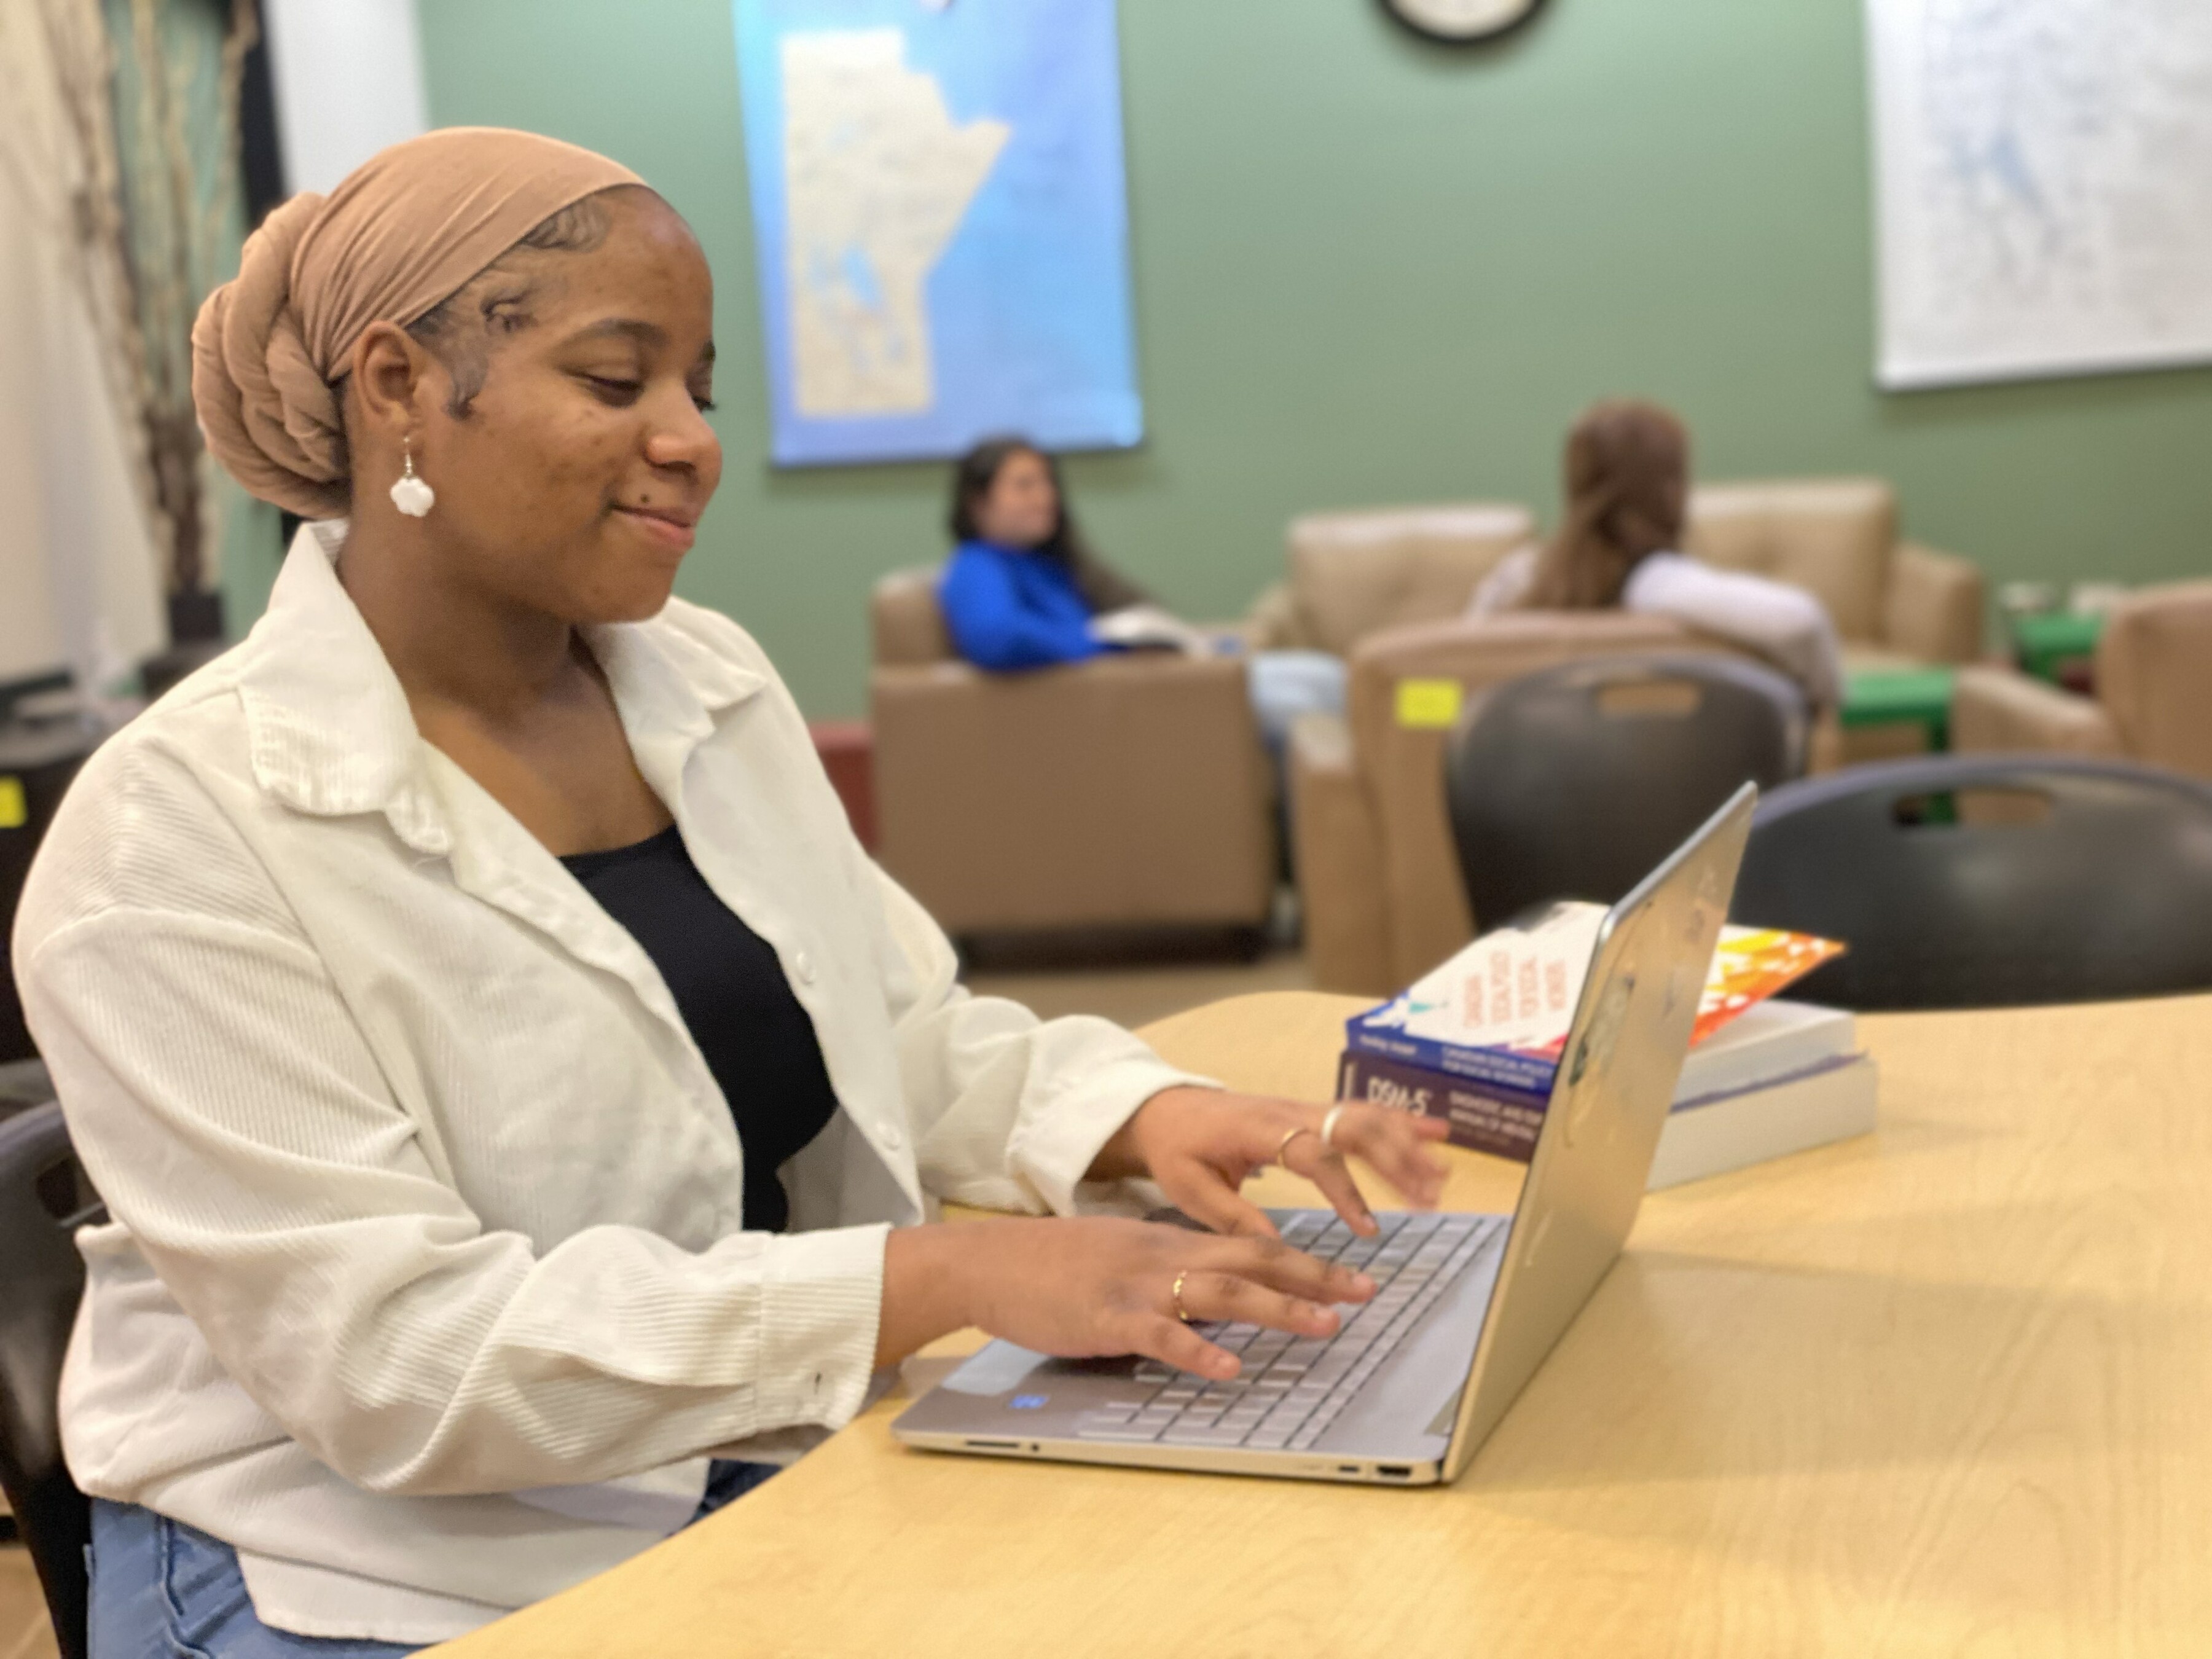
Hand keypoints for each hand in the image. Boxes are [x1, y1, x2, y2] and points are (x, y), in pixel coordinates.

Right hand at [888, 1216, 1378, 1381]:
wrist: (991, 1261)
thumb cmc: (1053, 1265)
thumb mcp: (1122, 1256)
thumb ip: (1169, 1271)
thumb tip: (1214, 1294)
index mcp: (1170, 1243)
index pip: (1254, 1244)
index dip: (1309, 1261)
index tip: (1354, 1277)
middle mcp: (1165, 1256)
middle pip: (1254, 1259)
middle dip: (1316, 1278)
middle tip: (1366, 1294)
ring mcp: (1139, 1286)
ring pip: (1222, 1289)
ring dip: (1279, 1308)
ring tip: (1324, 1327)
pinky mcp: (1109, 1317)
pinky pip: (1163, 1334)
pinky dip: (1200, 1351)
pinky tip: (1231, 1369)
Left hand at [1090, 1088, 1450, 1240]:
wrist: (1164, 1108)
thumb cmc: (1177, 1150)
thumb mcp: (1190, 1187)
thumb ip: (1234, 1216)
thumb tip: (1279, 1251)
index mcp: (1259, 1130)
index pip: (1313, 1154)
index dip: (1344, 1189)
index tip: (1368, 1228)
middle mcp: (1290, 1112)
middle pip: (1353, 1126)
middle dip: (1395, 1159)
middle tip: (1429, 1196)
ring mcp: (1304, 1108)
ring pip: (1365, 1117)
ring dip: (1407, 1144)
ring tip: (1442, 1176)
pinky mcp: (1311, 1111)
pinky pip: (1362, 1111)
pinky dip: (1402, 1119)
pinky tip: (1439, 1132)